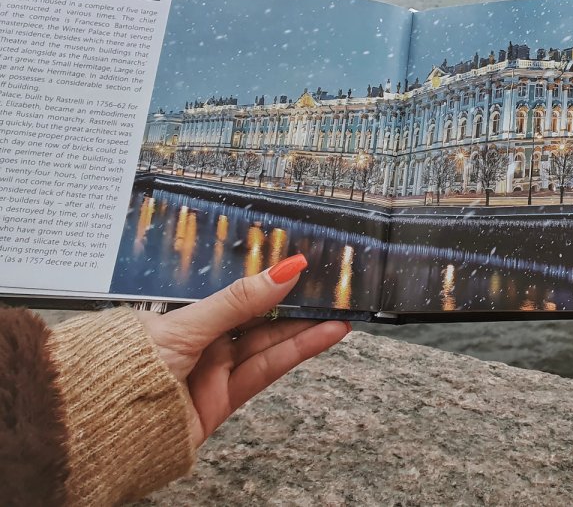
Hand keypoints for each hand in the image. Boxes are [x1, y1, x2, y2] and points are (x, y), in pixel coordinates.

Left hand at [135, 254, 350, 446]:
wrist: (108, 430)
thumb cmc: (128, 368)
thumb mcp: (185, 324)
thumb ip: (238, 301)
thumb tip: (283, 270)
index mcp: (182, 315)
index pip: (234, 293)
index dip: (269, 280)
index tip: (302, 266)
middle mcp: (200, 341)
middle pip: (257, 318)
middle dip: (295, 304)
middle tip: (330, 289)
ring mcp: (213, 370)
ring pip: (268, 343)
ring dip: (306, 329)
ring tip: (340, 313)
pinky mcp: (225, 399)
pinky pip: (267, 369)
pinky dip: (297, 351)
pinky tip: (323, 336)